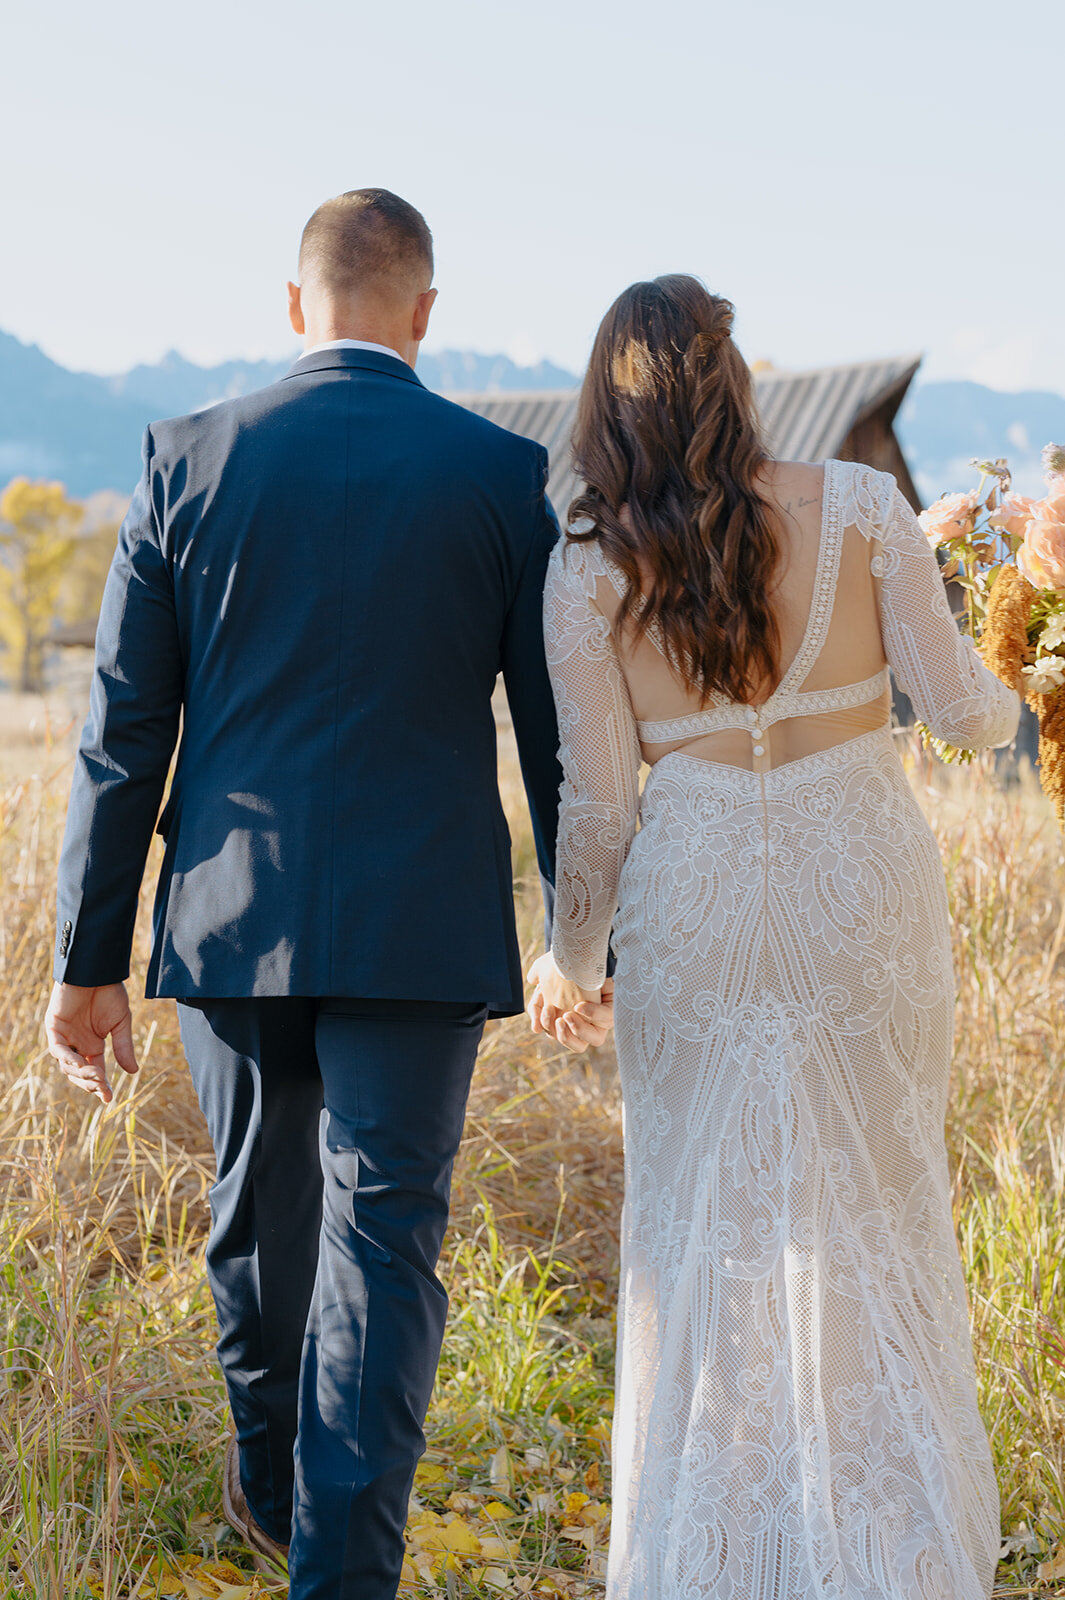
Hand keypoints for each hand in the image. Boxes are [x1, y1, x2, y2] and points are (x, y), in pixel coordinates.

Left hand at [45, 981, 138, 1104]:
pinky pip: (57, 1048)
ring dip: (81, 1073)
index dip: (101, 1086)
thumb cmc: (110, 993)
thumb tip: (133, 1072)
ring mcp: (65, 1036)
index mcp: (93, 1045)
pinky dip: (67, 1057)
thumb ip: (123, 1047)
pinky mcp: (54, 1026)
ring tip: (96, 1075)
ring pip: (67, 1065)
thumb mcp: (121, 1023)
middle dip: (89, 1084)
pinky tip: (80, 1063)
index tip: (109, 1098)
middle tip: (102, 1088)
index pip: (95, 1072)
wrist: (98, 972)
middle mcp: (77, 1044)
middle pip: (79, 1074)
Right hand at [526, 954, 613, 1052]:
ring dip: (578, 1030)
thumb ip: (537, 1004)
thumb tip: (535, 1029)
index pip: (560, 1036)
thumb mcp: (543, 982)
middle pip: (578, 1046)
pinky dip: (592, 1014)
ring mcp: (601, 1016)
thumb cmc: (562, 963)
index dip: (550, 1029)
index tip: (545, 1011)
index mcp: (570, 1020)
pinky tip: (580, 1005)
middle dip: (565, 1037)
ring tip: (568, 1014)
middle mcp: (588, 1021)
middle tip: (559, 1019)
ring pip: (596, 1040)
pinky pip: (606, 1020)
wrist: (579, 945)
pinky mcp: (612, 1007)